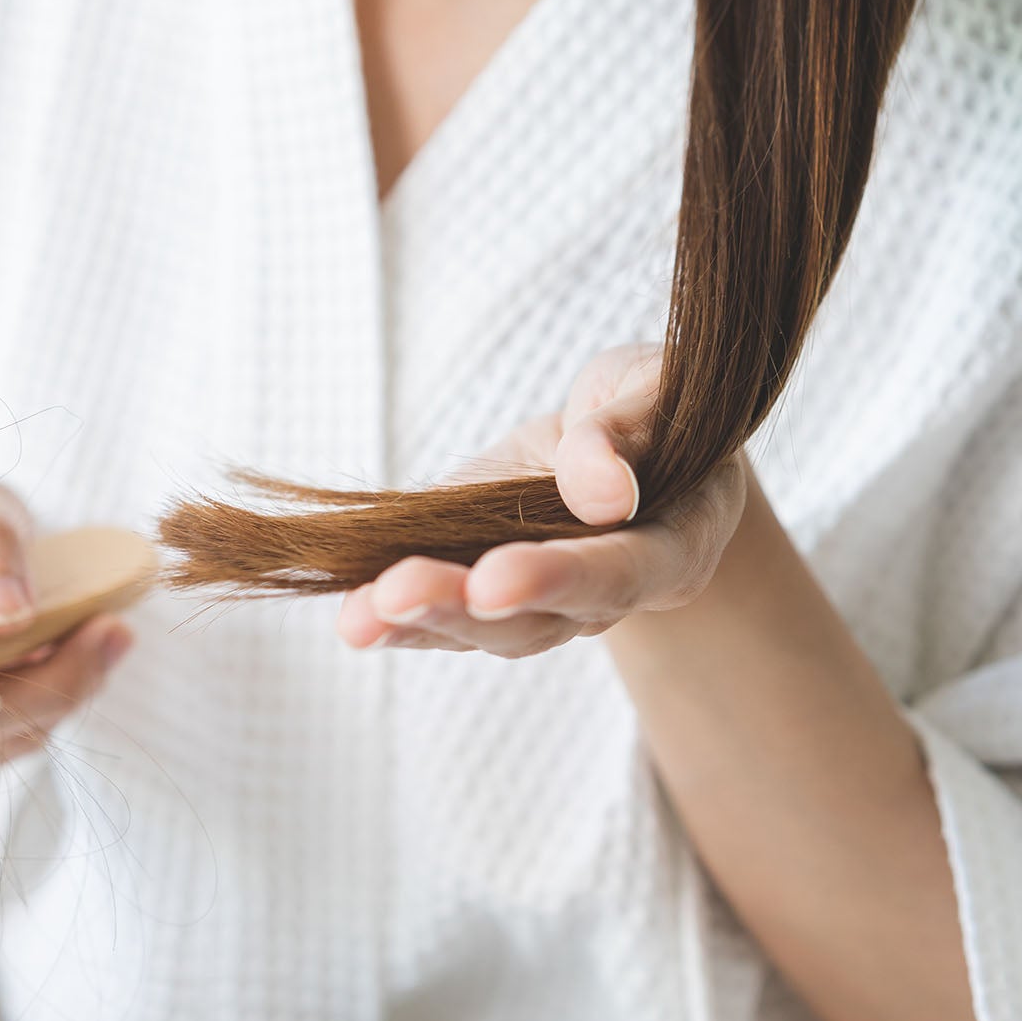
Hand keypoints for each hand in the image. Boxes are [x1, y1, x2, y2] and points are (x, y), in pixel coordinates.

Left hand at [336, 345, 748, 656]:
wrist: (630, 443)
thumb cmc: (652, 409)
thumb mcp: (652, 389)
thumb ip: (629, 432)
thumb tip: (606, 493)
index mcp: (671, 548)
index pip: (614, 574)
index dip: (553, 579)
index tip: (491, 582)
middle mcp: (606, 598)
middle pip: (535, 622)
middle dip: (458, 609)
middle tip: (394, 595)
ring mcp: (545, 607)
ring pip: (481, 632)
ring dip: (414, 623)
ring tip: (356, 617)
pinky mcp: (485, 594)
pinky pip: (442, 618)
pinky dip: (393, 618)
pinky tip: (350, 617)